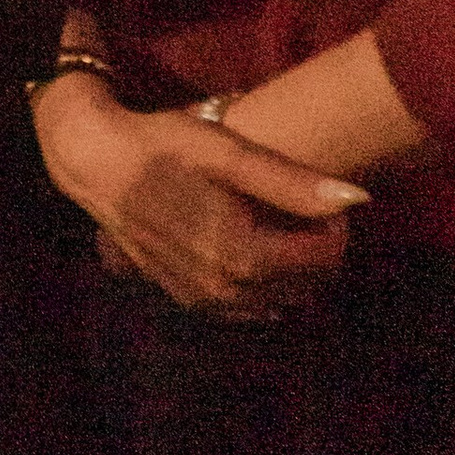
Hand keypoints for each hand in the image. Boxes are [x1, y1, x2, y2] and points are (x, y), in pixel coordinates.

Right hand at [32, 75, 365, 319]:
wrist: (96, 164)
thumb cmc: (162, 148)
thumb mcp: (227, 153)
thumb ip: (292, 181)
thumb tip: (358, 200)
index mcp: (243, 256)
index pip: (324, 257)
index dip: (334, 225)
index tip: (318, 194)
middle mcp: (228, 291)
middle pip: (307, 283)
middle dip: (317, 247)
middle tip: (300, 205)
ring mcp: (206, 301)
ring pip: (281, 298)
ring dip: (293, 267)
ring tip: (277, 221)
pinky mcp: (189, 300)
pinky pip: (249, 306)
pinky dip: (264, 283)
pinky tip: (249, 245)